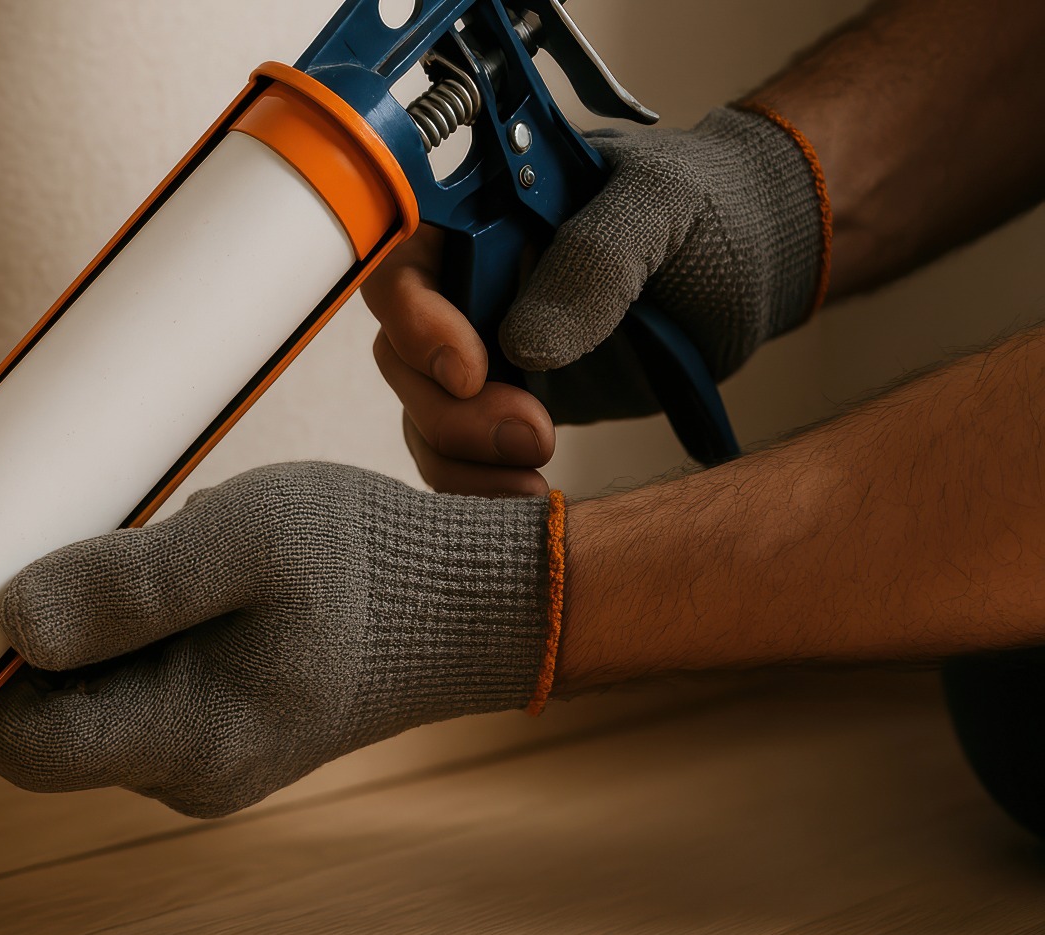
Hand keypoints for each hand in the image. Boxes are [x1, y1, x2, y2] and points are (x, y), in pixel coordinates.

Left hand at [0, 461, 552, 817]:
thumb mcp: (247, 540)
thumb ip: (129, 584)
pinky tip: (130, 572)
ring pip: (85, 702)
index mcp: (191, 739)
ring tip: (79, 548)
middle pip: (46, 725)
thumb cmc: (364, 564)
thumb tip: (12, 623)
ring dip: (63, 634)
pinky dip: (107, 635)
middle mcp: (186, 769)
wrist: (463, 601)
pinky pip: (128, 688)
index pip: (27, 744)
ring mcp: (202, 754)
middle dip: (8, 649)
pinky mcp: (215, 724)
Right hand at [362, 108, 823, 493]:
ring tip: (534, 480)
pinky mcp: (512, 406)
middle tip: (531, 433)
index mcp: (480, 217)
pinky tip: (533, 499)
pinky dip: (482, 487)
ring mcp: (486, 350)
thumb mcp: (662, 206)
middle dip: (451, 410)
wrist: (760, 259)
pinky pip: (466, 457)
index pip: (403, 267)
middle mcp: (466, 285)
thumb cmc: (709, 205)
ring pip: (426, 416)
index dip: (415, 322)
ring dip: (465, 459)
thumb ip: (594, 259)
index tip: (470, 371)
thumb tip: (522, 342)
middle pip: (404, 358)